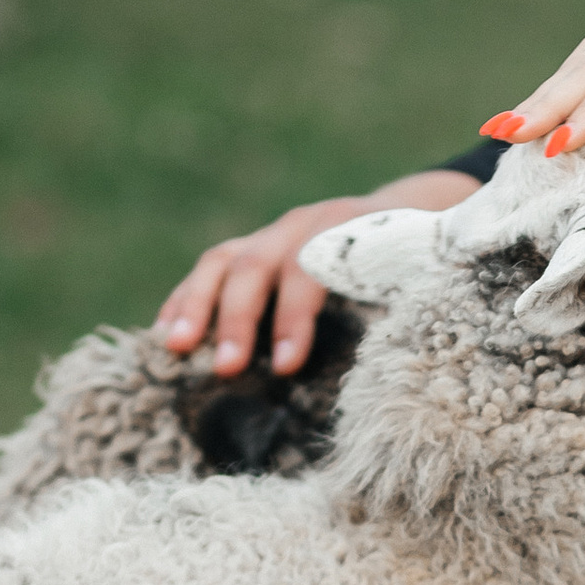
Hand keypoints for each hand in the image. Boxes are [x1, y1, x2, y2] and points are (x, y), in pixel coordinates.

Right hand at [157, 173, 470, 378]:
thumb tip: (412, 355)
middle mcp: (301, 227)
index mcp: (345, 233)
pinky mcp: (250, 248)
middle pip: (257, 265)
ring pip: (222, 261)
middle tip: (227, 368)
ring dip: (195, 305)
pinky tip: (165, 332)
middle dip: (238, 318)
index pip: (311, 271)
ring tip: (174, 347)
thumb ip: (408, 306)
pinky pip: (209, 270)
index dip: (296, 317)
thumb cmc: (411, 262)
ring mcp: (270, 234)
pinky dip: (184, 298)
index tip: (288, 364)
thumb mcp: (419, 277)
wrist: (398, 216)